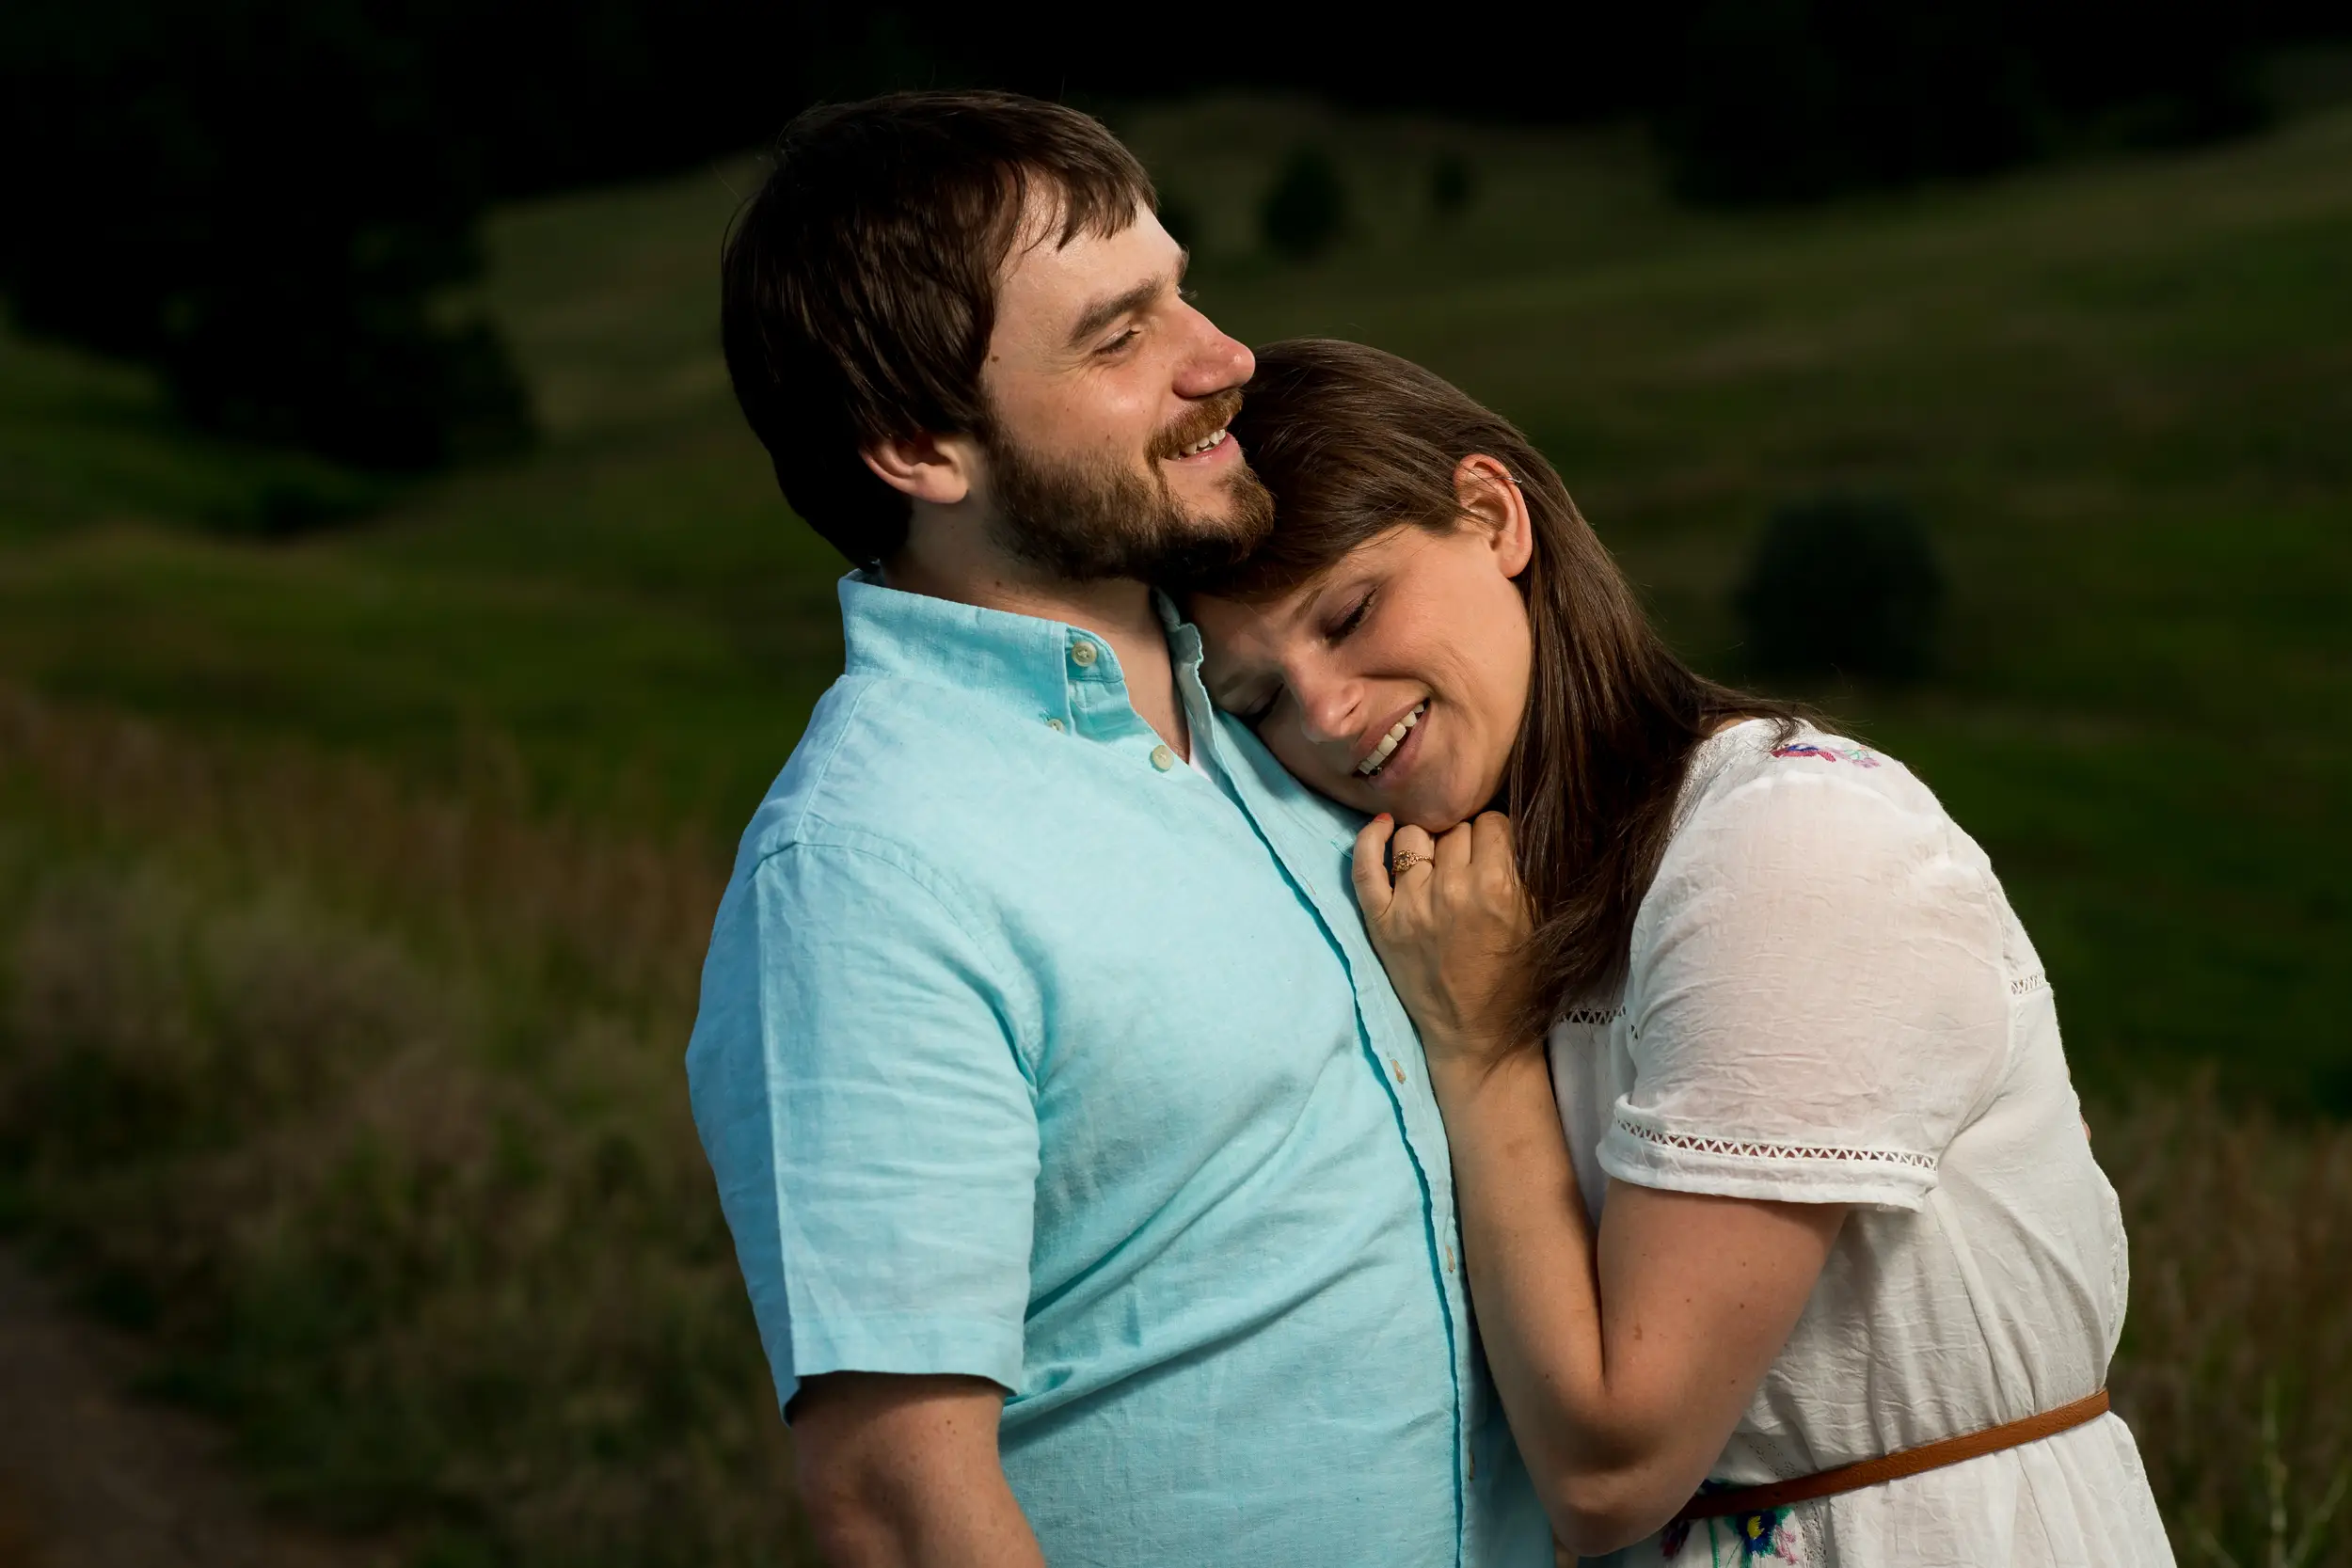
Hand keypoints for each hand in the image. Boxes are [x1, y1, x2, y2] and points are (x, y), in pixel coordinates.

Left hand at [1352, 812, 1536, 1080]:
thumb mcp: (1538, 920)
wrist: (1478, 1036)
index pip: (1492, 823)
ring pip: (1412, 836)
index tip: (1497, 853)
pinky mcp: (1381, 921)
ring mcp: (1410, 904)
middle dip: (1465, 842)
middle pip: (1454, 829)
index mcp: (1497, 886)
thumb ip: (1524, 871)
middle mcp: (1451, 889)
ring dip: (1428, 843)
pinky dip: (1369, 840)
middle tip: (1470, 867)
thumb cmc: (1516, 981)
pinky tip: (1382, 827)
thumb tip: (1505, 829)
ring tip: (1437, 863)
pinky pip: (1365, 866)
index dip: (1497, 836)